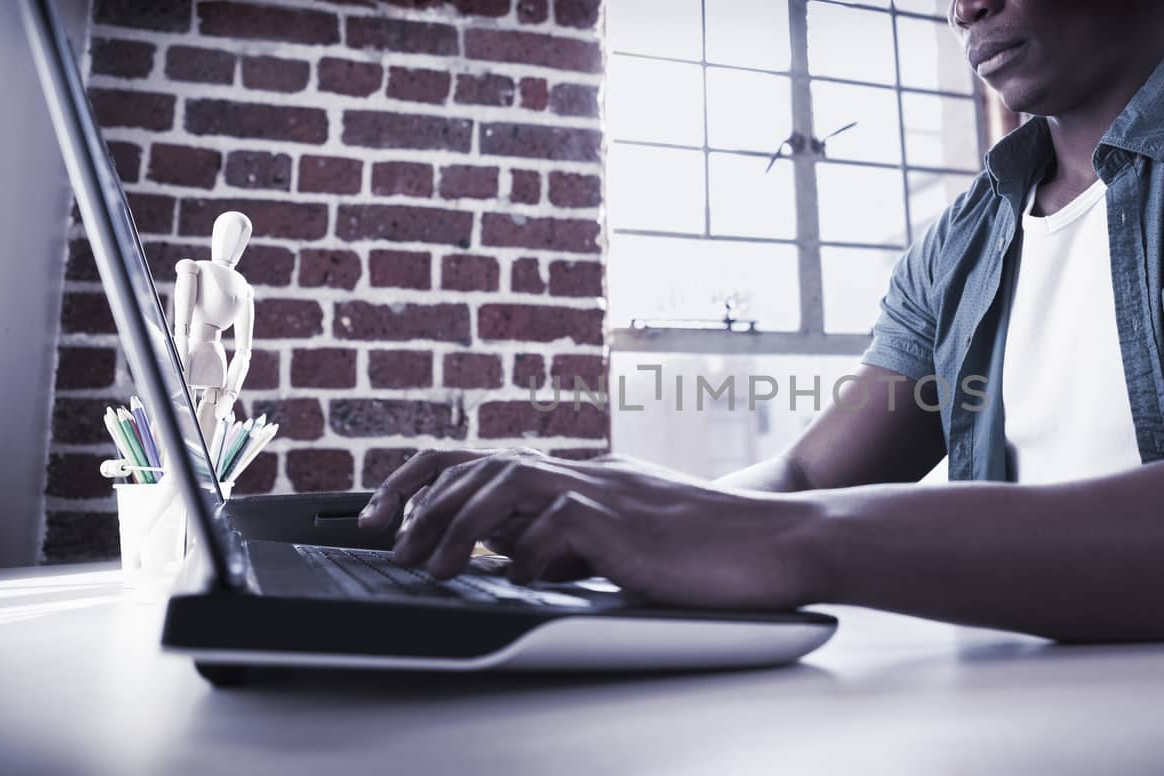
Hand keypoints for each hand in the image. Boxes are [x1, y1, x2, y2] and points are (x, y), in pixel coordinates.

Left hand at [360, 450, 827, 609]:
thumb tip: (515, 559)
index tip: (391, 511)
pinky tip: (518, 578)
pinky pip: (549, 528)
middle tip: (386, 536)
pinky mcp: (619, 518)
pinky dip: (523, 556)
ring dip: (453, 522)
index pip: (488, 459)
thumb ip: (573, 540)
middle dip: (419, 498)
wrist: (777, 540)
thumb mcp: (627, 540)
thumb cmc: (710, 549)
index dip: (428, 479)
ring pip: (501, 482)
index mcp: (584, 473)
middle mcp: (585, 471)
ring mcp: (602, 489)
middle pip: (479, 462)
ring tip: (428, 562)